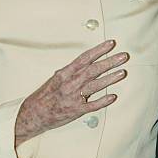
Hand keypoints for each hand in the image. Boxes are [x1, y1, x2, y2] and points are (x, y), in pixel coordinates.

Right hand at [14, 39, 128, 146]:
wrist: (34, 113)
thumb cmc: (46, 95)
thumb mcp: (56, 78)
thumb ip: (71, 70)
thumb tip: (85, 62)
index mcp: (66, 73)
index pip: (85, 58)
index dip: (99, 50)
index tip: (111, 44)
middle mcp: (71, 83)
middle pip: (94, 69)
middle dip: (110, 62)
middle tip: (123, 56)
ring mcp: (74, 96)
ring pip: (95, 85)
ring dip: (110, 78)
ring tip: (122, 72)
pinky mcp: (76, 110)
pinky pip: (92, 105)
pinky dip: (103, 101)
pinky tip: (113, 97)